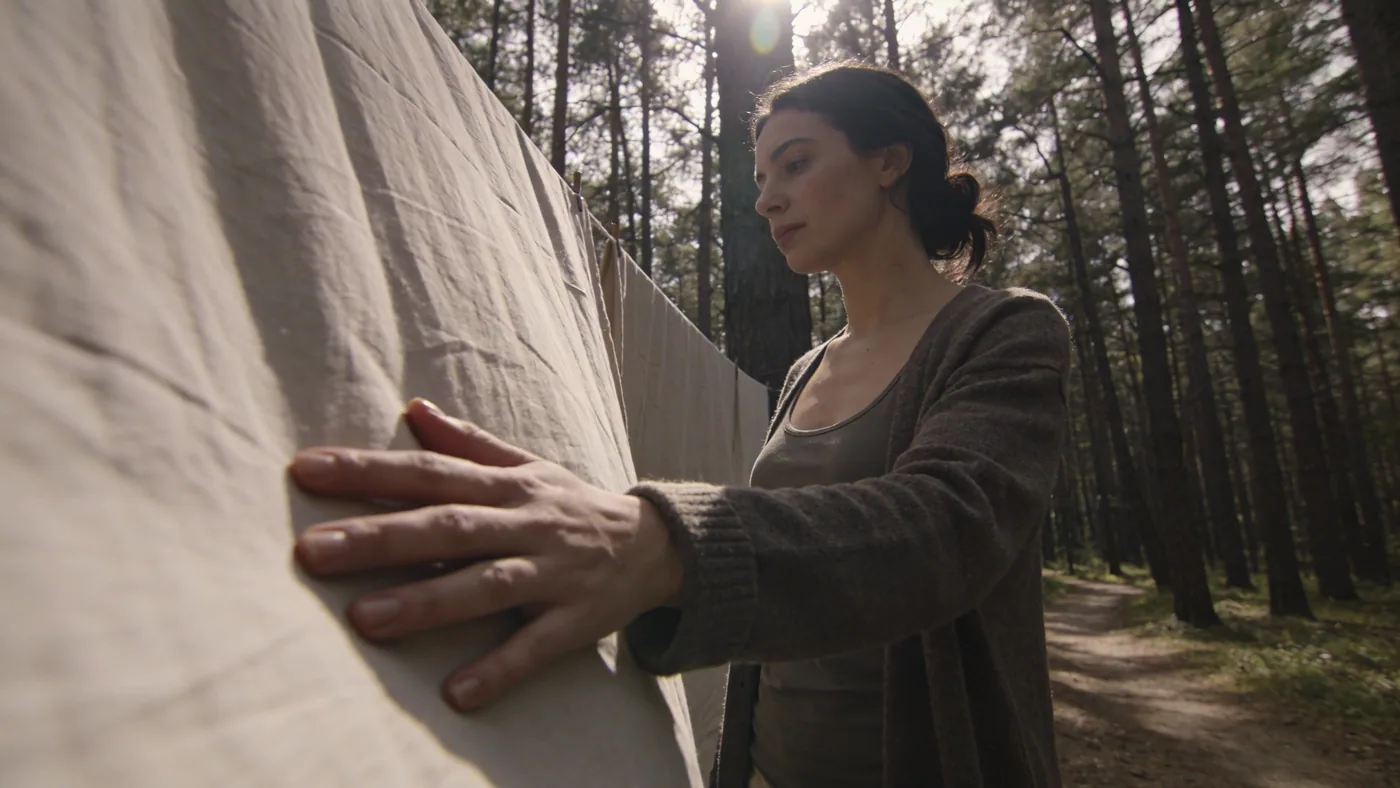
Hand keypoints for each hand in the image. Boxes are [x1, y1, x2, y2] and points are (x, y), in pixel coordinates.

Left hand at [289, 398, 682, 711]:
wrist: (657, 545)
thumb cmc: (572, 505)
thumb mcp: (528, 466)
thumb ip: (469, 443)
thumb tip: (413, 409)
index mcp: (507, 485)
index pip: (429, 471)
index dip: (369, 470)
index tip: (306, 470)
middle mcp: (526, 523)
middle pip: (448, 526)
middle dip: (380, 537)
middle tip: (312, 551)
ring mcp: (552, 572)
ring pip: (486, 584)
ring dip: (426, 602)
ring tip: (364, 619)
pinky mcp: (577, 620)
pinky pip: (537, 646)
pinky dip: (500, 668)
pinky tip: (458, 693)